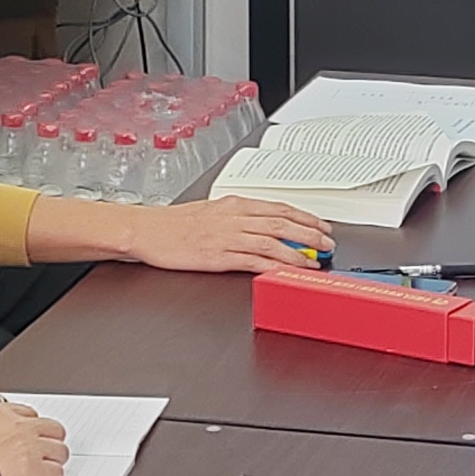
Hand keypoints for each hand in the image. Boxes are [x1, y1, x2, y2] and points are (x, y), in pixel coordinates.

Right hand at [0, 398, 67, 475]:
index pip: (28, 413)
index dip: (30, 428)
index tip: (28, 437)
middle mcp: (18, 426)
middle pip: (52, 428)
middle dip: (49, 440)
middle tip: (43, 452)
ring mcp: (29, 447)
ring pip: (60, 450)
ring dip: (53, 460)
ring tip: (45, 469)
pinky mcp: (35, 470)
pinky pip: (56, 474)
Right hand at [122, 196, 334, 275]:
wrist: (146, 230)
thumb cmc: (175, 224)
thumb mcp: (212, 212)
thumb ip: (239, 218)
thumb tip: (266, 227)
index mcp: (234, 204)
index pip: (279, 208)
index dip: (305, 217)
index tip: (322, 225)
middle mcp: (234, 217)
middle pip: (282, 223)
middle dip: (310, 233)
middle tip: (328, 243)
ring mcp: (226, 236)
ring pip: (272, 241)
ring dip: (298, 251)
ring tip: (314, 260)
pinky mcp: (217, 255)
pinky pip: (252, 260)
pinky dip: (273, 265)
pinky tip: (286, 271)